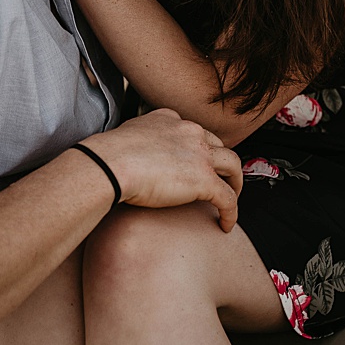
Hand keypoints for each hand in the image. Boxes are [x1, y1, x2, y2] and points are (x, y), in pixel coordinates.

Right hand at [81, 108, 242, 232]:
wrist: (109, 165)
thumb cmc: (109, 155)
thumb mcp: (126, 135)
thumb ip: (139, 139)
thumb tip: (133, 153)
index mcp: (170, 119)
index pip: (195, 132)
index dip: (200, 149)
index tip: (197, 162)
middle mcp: (189, 131)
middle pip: (218, 146)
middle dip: (221, 164)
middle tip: (219, 180)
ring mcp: (199, 155)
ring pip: (233, 166)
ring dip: (235, 182)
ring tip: (230, 198)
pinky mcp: (204, 180)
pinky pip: (228, 198)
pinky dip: (231, 213)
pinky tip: (226, 224)